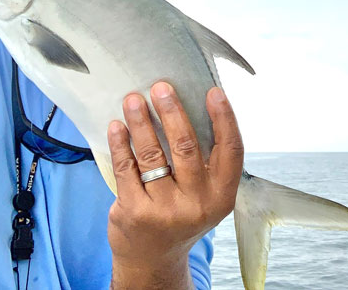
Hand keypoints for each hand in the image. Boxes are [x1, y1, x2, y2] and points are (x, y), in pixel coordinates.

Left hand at [107, 82, 243, 289]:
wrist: (153, 260)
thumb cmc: (182, 214)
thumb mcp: (205, 195)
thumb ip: (205, 162)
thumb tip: (191, 106)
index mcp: (221, 195)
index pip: (230, 150)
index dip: (224, 118)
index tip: (213, 92)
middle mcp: (197, 204)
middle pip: (186, 146)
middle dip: (172, 111)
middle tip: (161, 87)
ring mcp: (164, 210)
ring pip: (152, 154)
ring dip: (141, 121)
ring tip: (134, 99)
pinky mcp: (134, 212)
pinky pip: (126, 168)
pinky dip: (120, 143)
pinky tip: (117, 126)